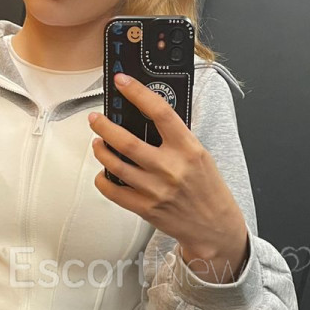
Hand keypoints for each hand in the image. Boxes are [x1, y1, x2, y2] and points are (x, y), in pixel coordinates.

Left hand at [89, 74, 249, 283]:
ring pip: (116, 165)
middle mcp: (171, 169)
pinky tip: (103, 172)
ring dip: (101, 150)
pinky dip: (103, 179)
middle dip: (105, 126)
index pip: (160, 113)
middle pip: (127, 142)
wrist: (214, 227)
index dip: (138, 93)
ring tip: (98, 142)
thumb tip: (145, 115)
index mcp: (188, 149)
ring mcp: (156, 190)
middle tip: (95, 119)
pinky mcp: (145, 209)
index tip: (122, 82)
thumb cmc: (207, 188)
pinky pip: (113, 191)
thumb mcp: (200, 155)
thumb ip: (176, 137)